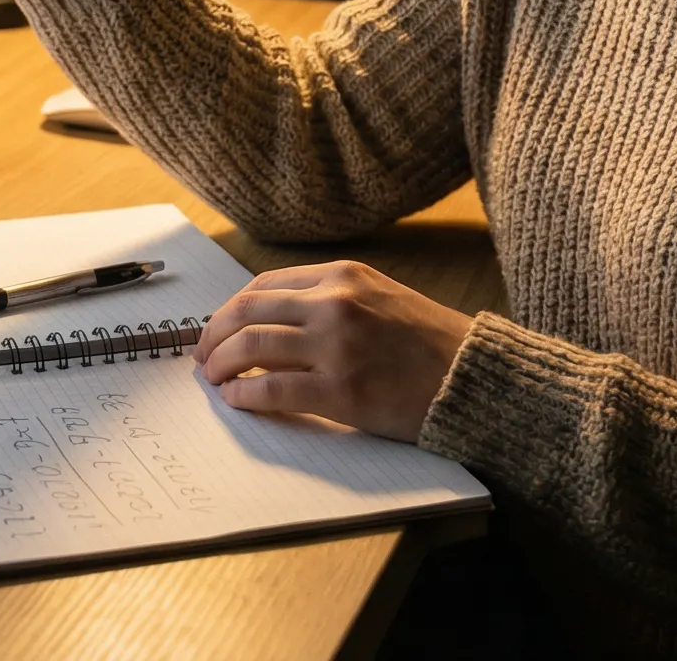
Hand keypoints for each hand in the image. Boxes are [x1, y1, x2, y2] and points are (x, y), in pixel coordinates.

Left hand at [194, 261, 473, 441]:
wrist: (474, 378)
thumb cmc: (430, 343)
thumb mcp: (379, 297)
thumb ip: (330, 299)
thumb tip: (271, 320)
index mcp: (343, 275)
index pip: (264, 285)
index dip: (231, 308)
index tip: (218, 327)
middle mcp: (334, 303)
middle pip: (246, 311)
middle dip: (213, 334)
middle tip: (202, 356)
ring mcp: (335, 346)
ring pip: (250, 347)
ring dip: (220, 365)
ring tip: (213, 379)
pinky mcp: (340, 391)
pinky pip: (271, 390)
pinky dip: (244, 395)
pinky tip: (236, 401)